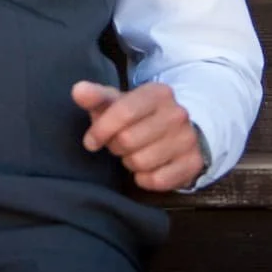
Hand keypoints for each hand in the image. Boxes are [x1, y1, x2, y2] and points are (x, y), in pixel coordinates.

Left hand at [71, 80, 204, 191]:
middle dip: (116, 147)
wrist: (180, 130)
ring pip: (141, 162)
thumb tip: (78, 91)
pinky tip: (146, 168)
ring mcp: (188, 139)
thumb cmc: (140, 116)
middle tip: (119, 145)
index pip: (123, 111)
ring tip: (134, 154)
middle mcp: (177, 114)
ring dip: (130, 162)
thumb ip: (96, 97)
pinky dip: (145, 179)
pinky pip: (157, 181)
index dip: (101, 129)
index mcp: (157, 93)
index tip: (91, 141)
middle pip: (128, 140)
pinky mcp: (193, 163)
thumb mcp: (118, 102)